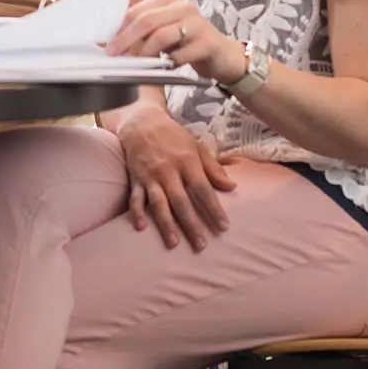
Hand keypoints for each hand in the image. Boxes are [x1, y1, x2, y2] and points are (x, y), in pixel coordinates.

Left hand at [107, 0, 243, 85]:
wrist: (223, 56)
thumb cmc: (188, 43)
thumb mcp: (164, 31)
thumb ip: (144, 30)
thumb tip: (114, 39)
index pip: (138, 10)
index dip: (120, 28)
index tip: (108, 44)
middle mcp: (184, 6)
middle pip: (147, 20)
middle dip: (126, 39)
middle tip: (115, 55)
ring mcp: (197, 23)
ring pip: (161, 35)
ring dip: (145, 53)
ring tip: (138, 65)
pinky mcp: (207, 42)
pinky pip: (180, 54)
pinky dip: (168, 64)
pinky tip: (165, 69)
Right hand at [118, 102, 234, 251]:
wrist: (142, 123)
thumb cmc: (173, 136)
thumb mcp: (197, 146)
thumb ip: (213, 168)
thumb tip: (232, 186)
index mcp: (187, 162)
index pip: (203, 189)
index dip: (214, 209)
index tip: (224, 227)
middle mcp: (168, 170)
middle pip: (182, 202)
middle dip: (192, 225)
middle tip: (201, 245)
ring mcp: (150, 176)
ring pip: (158, 204)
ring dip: (166, 224)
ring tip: (174, 243)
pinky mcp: (135, 179)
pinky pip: (135, 199)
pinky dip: (136, 213)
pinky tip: (141, 228)